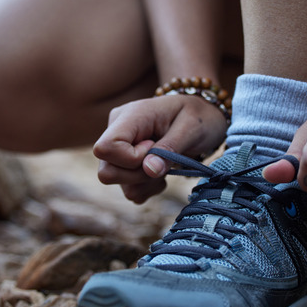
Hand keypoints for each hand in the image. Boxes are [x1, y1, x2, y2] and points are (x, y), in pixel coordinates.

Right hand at [93, 95, 227, 202]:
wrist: (202, 116)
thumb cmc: (198, 117)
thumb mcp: (191, 127)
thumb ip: (169, 148)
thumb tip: (149, 170)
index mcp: (129, 116)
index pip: (105, 148)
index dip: (130, 159)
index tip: (155, 148)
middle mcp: (116, 131)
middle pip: (106, 171)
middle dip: (139, 175)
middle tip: (163, 161)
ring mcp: (118, 149)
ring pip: (119, 183)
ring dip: (147, 182)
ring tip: (166, 165)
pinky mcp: (124, 165)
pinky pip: (129, 190)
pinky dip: (148, 187)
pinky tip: (161, 172)